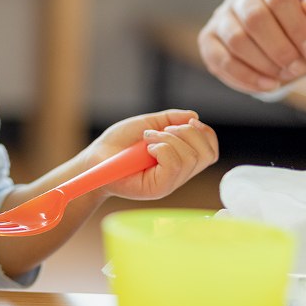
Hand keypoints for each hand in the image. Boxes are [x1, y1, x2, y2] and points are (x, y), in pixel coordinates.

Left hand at [85, 110, 217, 201]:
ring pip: (190, 158)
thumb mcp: (147, 124)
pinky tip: (147, 148)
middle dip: (187, 133)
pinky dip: (162, 148)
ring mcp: (169, 183)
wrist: (95, 158)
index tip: (189, 122)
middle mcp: (179, 174)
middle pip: (206, 154)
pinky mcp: (158, 189)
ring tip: (147, 139)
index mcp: (180, 159)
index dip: (205, 133)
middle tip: (160, 131)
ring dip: (168, 139)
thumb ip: (170, 119)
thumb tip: (194, 116)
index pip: (210, 150)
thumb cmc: (119, 143)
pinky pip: (173, 165)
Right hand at [197, 0, 305, 94]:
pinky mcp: (208, 38)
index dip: (298, 29)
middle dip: (280, 49)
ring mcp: (221, 15)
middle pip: (254, 17)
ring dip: (263, 64)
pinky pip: (220, 59)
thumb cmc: (301, 32)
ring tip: (282, 76)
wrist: (281, 42)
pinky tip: (266, 85)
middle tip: (297, 68)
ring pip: (235, 39)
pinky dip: (245, 78)